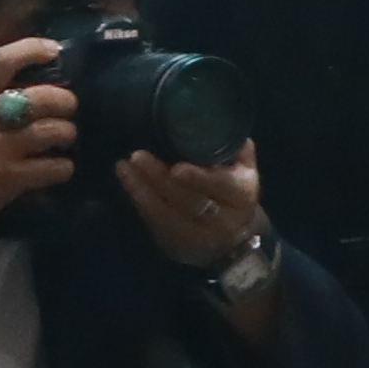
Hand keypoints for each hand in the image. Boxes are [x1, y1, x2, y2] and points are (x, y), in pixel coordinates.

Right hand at [0, 35, 74, 253]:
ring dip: (67, 133)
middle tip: (67, 108)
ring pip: (55, 131)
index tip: (53, 49)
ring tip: (63, 136)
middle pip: (43, 98)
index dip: (31, 50)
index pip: (1, 62)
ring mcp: (0, 150)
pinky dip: (63, 167)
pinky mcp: (11, 179)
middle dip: (65, 101)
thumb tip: (11, 81)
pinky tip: (58, 167)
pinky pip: (55, 167)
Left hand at [115, 141, 267, 275]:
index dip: (199, 179)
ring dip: (141, 187)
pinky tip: (126, 178)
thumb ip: (237, 152)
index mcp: (241, 195)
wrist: (232, 241)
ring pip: (166, 212)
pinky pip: (153, 219)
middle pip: (188, 200)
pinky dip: (138, 198)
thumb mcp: (244, 173)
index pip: (221, 187)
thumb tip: (219, 126)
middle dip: (160, 179)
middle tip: (138, 156)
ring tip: (124, 165)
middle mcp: (222, 219)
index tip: (177, 168)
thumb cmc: (233, 195)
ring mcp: (196, 234)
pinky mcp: (174, 241)